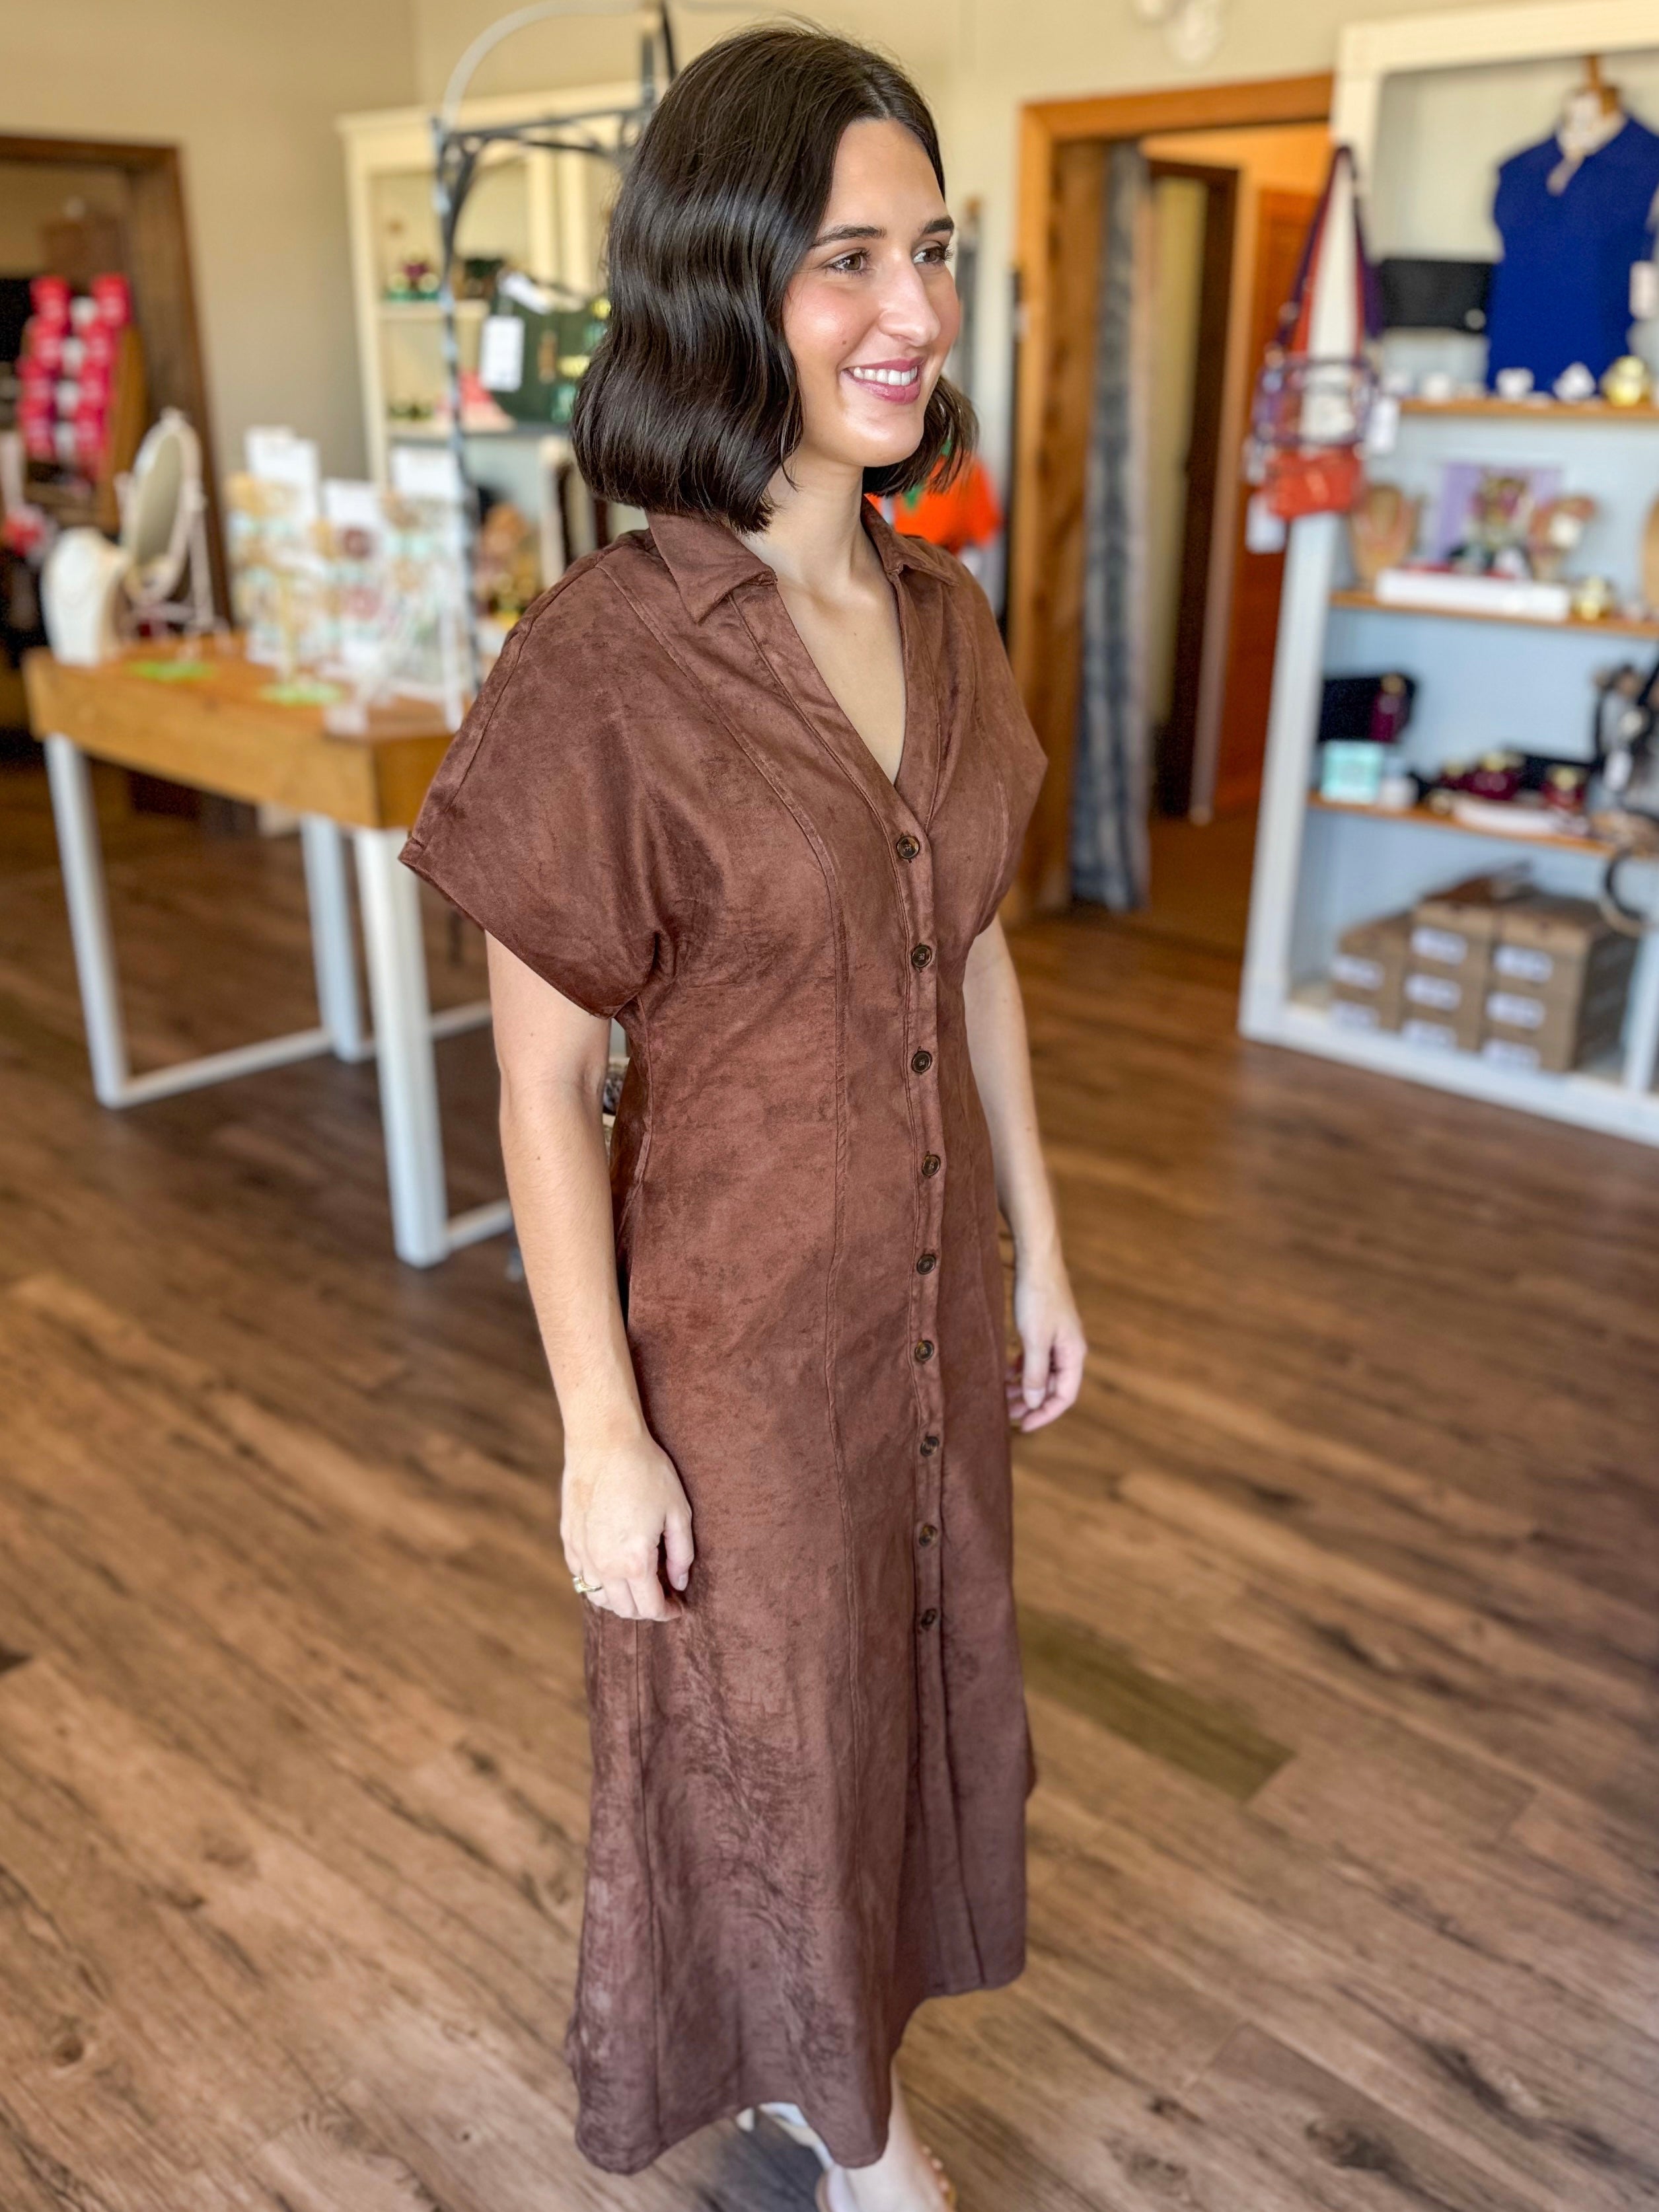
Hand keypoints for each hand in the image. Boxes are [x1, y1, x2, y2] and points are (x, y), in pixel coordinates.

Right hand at [561, 1425, 693, 1621]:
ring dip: (620, 1598)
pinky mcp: (568, 1540)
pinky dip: (598, 1581)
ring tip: (637, 1583)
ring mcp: (582, 1554)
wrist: (604, 1442)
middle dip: (645, 1608)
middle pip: (624, 1609)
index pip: (650, 1607)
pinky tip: (612, 1567)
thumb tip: (680, 1582)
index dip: (667, 1612)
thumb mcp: (677, 1512)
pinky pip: (581, 1576)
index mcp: (634, 1562)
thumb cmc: (646, 1472)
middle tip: (662, 1594)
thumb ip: (682, 1554)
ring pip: (599, 1597)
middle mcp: (604, 1566)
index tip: (678, 1608)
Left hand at [1006, 1249, 1085, 1431]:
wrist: (1036, 1261)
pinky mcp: (1045, 1329)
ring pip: (1042, 1373)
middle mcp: (1069, 1350)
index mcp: (1074, 1355)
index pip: (1064, 1396)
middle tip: (1006, 1416)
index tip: (1023, 1426)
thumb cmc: (1038, 1298)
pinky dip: (1021, 1368)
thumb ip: (1035, 1373)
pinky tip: (1005, 1373)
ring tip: (1002, 1397)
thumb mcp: (1034, 1340)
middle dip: (1031, 1403)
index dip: (1044, 1414)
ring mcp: (1058, 1339)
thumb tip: (1034, 1402)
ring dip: (1023, 1387)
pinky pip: (1035, 1358)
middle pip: (1052, 1387)